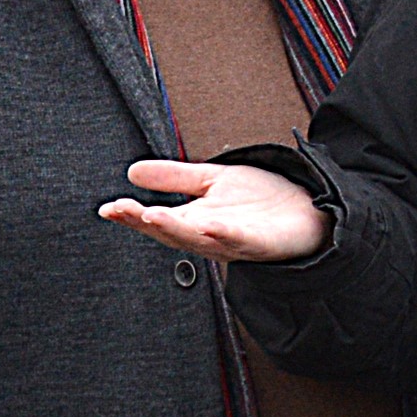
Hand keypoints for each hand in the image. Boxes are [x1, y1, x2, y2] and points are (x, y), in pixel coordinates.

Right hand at [102, 156, 327, 265]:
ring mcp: (235, 243)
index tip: (107, 207)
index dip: (132, 215)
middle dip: (145, 223)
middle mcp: (210, 237)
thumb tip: (132, 172)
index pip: (157, 221)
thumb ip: (174, 179)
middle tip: (121, 210)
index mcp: (195, 221)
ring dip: (175, 229)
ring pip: (200, 239)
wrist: (309, 211)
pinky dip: (224, 234)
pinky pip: (240, 240)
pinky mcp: (262, 243)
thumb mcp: (212, 180)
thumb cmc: (262, 201)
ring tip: (150, 216)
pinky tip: (209, 224)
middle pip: (172, 232)